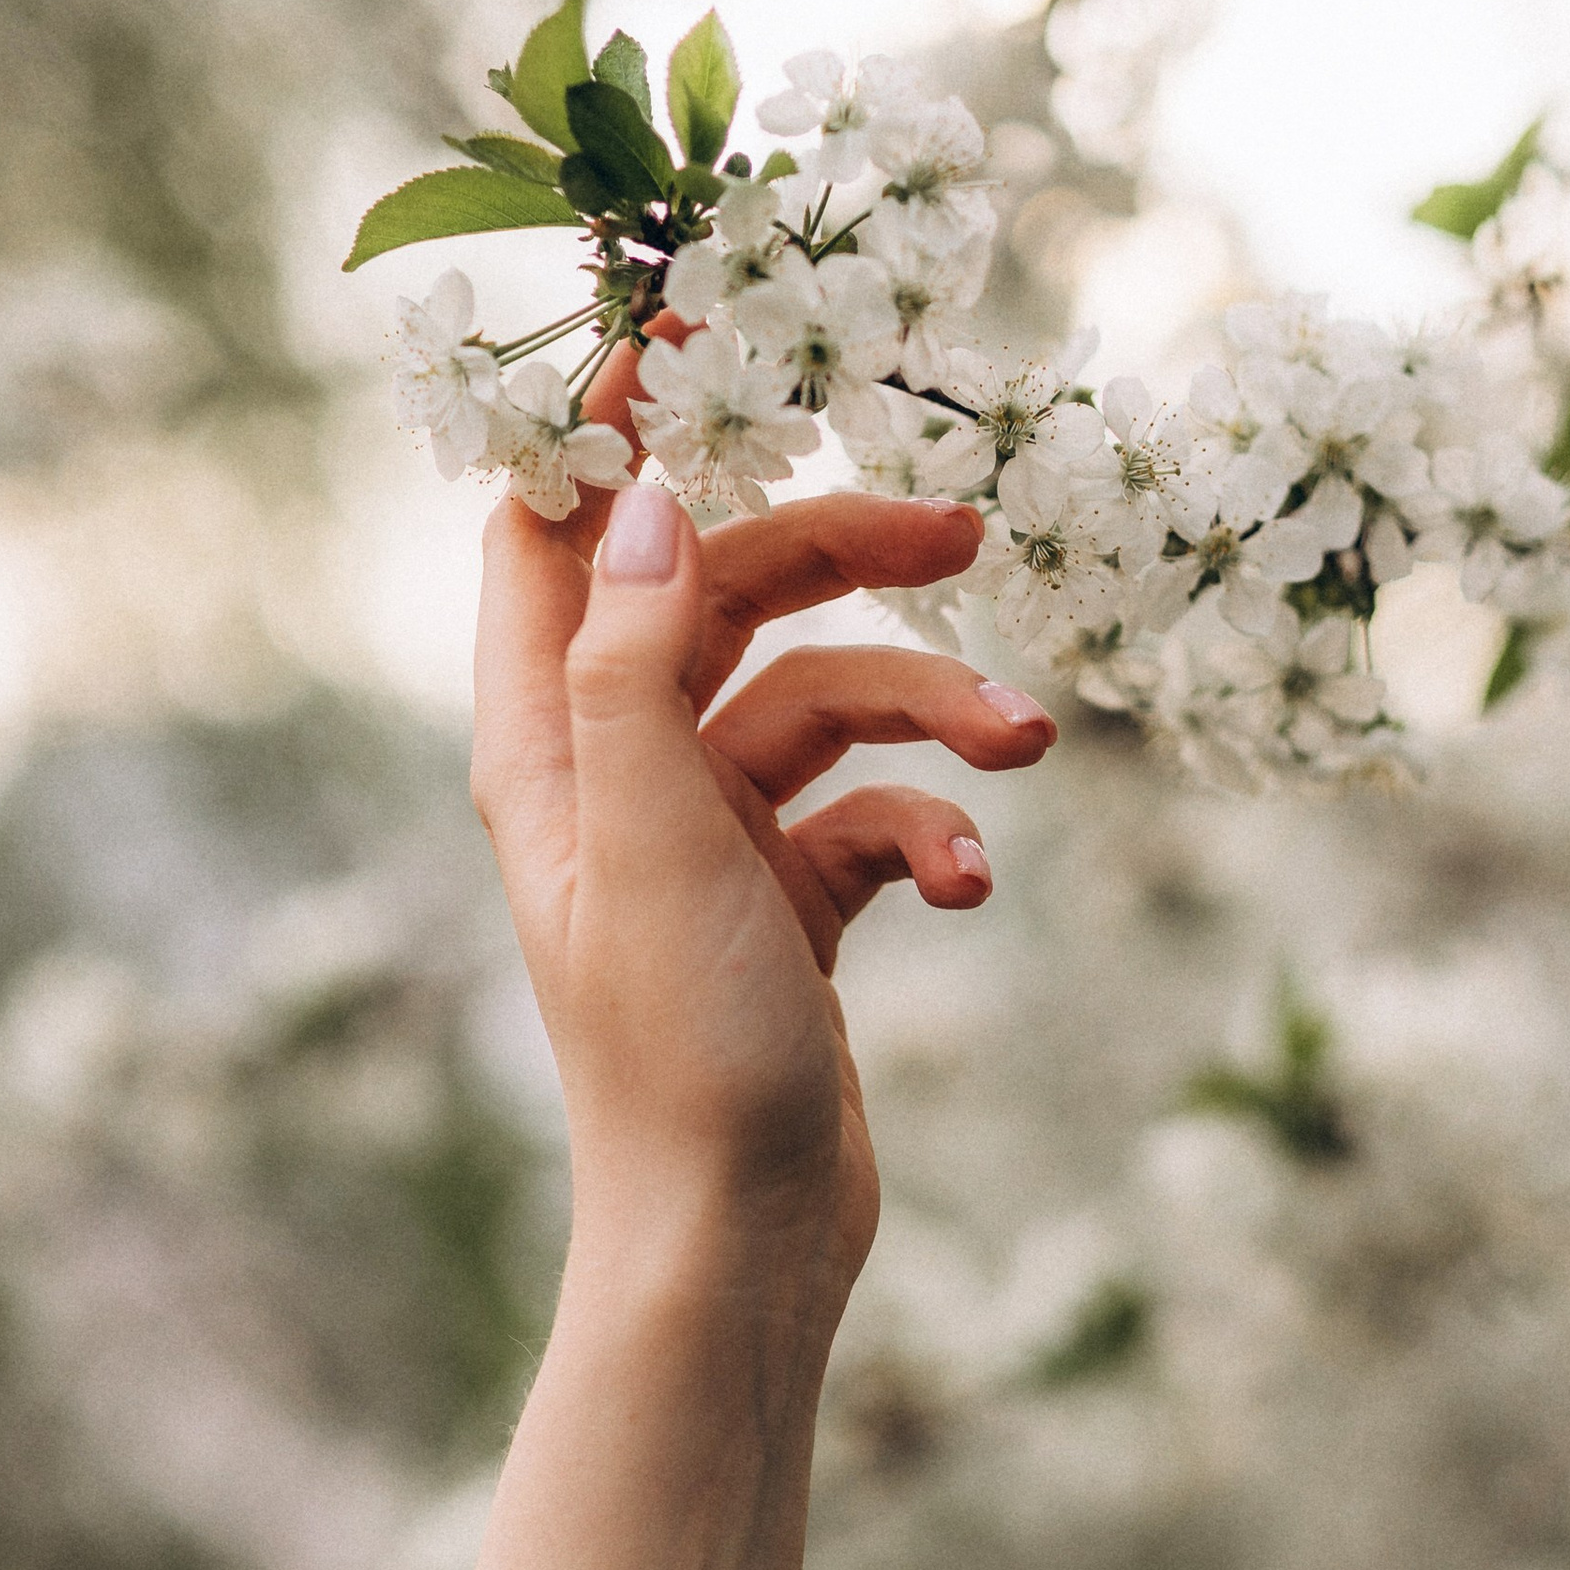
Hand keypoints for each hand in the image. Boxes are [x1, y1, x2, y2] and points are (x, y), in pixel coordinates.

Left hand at [471, 337, 1055, 1310]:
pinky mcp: (792, 907)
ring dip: (930, 708)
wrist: (738, 1245)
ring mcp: (709, 839)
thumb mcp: (648, 835)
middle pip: (726, 592)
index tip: (705, 324)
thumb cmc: (675, 1056)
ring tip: (1022, 749)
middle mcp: (617, 773)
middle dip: (846, 554)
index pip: (556, 528)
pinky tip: (972, 888)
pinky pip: (874, 815)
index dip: (612, 421)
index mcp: (547, 741)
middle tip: (965, 522)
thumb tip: (641, 491)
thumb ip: (633, 659)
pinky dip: (932, 832)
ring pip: (828, 702)